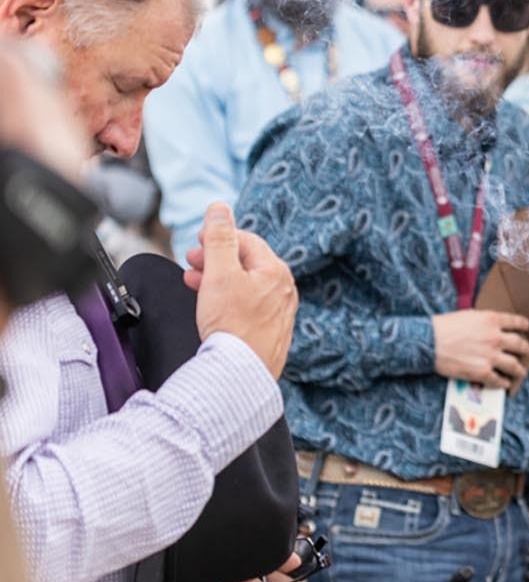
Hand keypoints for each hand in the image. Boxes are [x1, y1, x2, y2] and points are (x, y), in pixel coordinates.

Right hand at [183, 202, 297, 376]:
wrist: (240, 373)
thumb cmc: (232, 325)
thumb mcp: (220, 273)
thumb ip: (219, 238)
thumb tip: (220, 208)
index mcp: (276, 272)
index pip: (247, 241)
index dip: (219, 237)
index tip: (196, 241)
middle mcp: (283, 291)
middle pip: (246, 263)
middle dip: (215, 259)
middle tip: (191, 262)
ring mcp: (279, 313)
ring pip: (245, 285)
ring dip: (218, 279)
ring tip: (195, 282)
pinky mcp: (270, 332)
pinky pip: (247, 306)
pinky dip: (228, 300)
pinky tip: (212, 307)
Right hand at [432, 309, 528, 386]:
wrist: (430, 342)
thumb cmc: (444, 326)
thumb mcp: (469, 315)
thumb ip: (484, 320)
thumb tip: (491, 326)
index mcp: (492, 320)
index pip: (516, 321)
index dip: (524, 325)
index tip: (527, 327)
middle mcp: (496, 337)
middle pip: (520, 344)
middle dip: (526, 349)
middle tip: (528, 351)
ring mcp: (491, 356)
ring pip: (514, 365)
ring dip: (519, 370)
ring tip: (521, 372)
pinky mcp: (483, 372)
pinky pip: (498, 380)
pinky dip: (503, 383)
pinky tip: (505, 384)